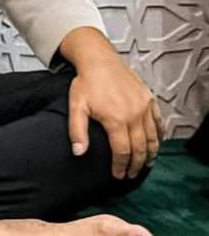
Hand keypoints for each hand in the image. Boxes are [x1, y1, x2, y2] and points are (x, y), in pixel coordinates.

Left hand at [62, 27, 164, 179]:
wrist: (99, 60)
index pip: (122, 151)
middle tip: (132, 175)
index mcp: (116, 120)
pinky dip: (160, 135)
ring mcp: (145, 107)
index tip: (119, 175)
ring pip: (153, 138)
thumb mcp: (76, 106)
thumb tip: (78, 152)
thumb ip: (77, 131)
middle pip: (140, 148)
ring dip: (150, 153)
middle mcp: (134, 115)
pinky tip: (157, 143)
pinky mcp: (150, 100)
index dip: (121, 166)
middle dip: (136, 165)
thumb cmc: (86, 83)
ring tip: (145, 164)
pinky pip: (159, 122)